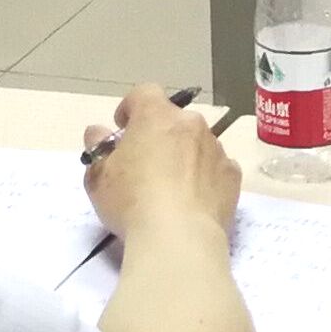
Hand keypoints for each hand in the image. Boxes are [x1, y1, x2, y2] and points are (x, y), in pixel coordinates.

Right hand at [84, 85, 240, 242]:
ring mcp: (216, 149)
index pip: (144, 93)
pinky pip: (216, 168)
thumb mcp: (99, 177)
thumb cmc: (132, 202)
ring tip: (171, 188)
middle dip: (159, 135)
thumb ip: (98, 148)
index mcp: (156, 116)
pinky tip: (194, 200)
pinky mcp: (232, 176)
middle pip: (173, 120)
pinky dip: (205, 177)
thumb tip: (99, 133)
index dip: (131, 107)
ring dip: (184, 155)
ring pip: (197, 143)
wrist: (179, 238)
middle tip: (145, 164)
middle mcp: (191, 125)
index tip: (123, 128)